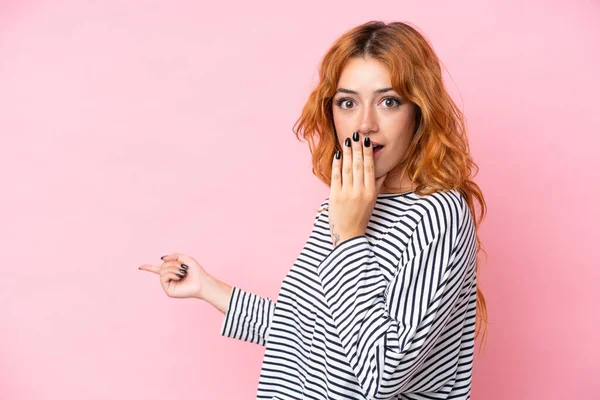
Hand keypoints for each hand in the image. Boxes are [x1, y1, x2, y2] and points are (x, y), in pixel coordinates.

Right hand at [138, 253, 212, 298]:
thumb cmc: (196, 271)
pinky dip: (171, 274)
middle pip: (162, 267)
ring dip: (173, 268)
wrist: (202, 282)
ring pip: (162, 271)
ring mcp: (168, 285)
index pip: (158, 269)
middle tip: (183, 267)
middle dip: (172, 264)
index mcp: (172, 272)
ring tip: (182, 272)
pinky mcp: (168, 290)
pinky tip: (179, 276)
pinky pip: (163, 277)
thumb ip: (174, 256)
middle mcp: (169, 279)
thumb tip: (161, 259)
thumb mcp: (186, 259)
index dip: (149, 267)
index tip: (140, 267)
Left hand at [329, 132, 386, 247]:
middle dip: (357, 148)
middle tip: (356, 135)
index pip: (369, 168)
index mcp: (370, 192)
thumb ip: (377, 184)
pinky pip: (336, 177)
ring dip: (347, 153)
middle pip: (358, 165)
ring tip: (347, 141)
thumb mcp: (373, 200)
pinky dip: (336, 165)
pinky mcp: (335, 197)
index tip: (366, 141)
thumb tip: (382, 170)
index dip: (367, 153)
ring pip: (347, 169)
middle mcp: (360, 192)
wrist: (348, 234)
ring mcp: (347, 194)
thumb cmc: (361, 216)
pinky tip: (337, 155)